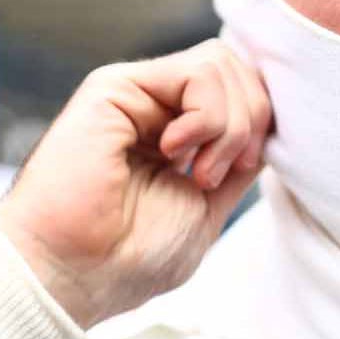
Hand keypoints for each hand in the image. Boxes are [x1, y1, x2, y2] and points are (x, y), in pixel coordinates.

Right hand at [0, 41, 271, 328]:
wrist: (73, 275)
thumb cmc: (128, 260)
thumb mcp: (205, 208)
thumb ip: (234, 164)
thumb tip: (266, 126)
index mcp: (172, 134)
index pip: (239, 90)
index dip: (259, 122)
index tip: (239, 172)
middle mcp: (152, 107)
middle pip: (236, 68)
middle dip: (250, 120)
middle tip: (215, 173)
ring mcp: (134, 94)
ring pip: (221, 62)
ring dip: (229, 124)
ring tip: (195, 170)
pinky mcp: (115, 87)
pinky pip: (198, 72)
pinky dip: (208, 116)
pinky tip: (174, 152)